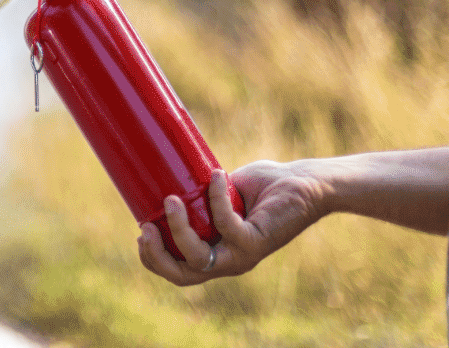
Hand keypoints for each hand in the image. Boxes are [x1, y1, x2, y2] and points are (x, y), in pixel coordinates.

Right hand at [138, 161, 326, 285]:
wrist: (306, 183)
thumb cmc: (267, 185)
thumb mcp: (224, 191)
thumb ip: (201, 194)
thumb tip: (170, 173)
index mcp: (218, 253)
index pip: (179, 271)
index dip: (154, 259)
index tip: (142, 229)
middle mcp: (230, 261)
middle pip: (183, 275)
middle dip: (156, 256)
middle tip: (146, 227)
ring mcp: (243, 253)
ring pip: (199, 257)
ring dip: (179, 229)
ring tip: (171, 199)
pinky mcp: (257, 239)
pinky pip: (226, 225)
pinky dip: (216, 198)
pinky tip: (217, 175)